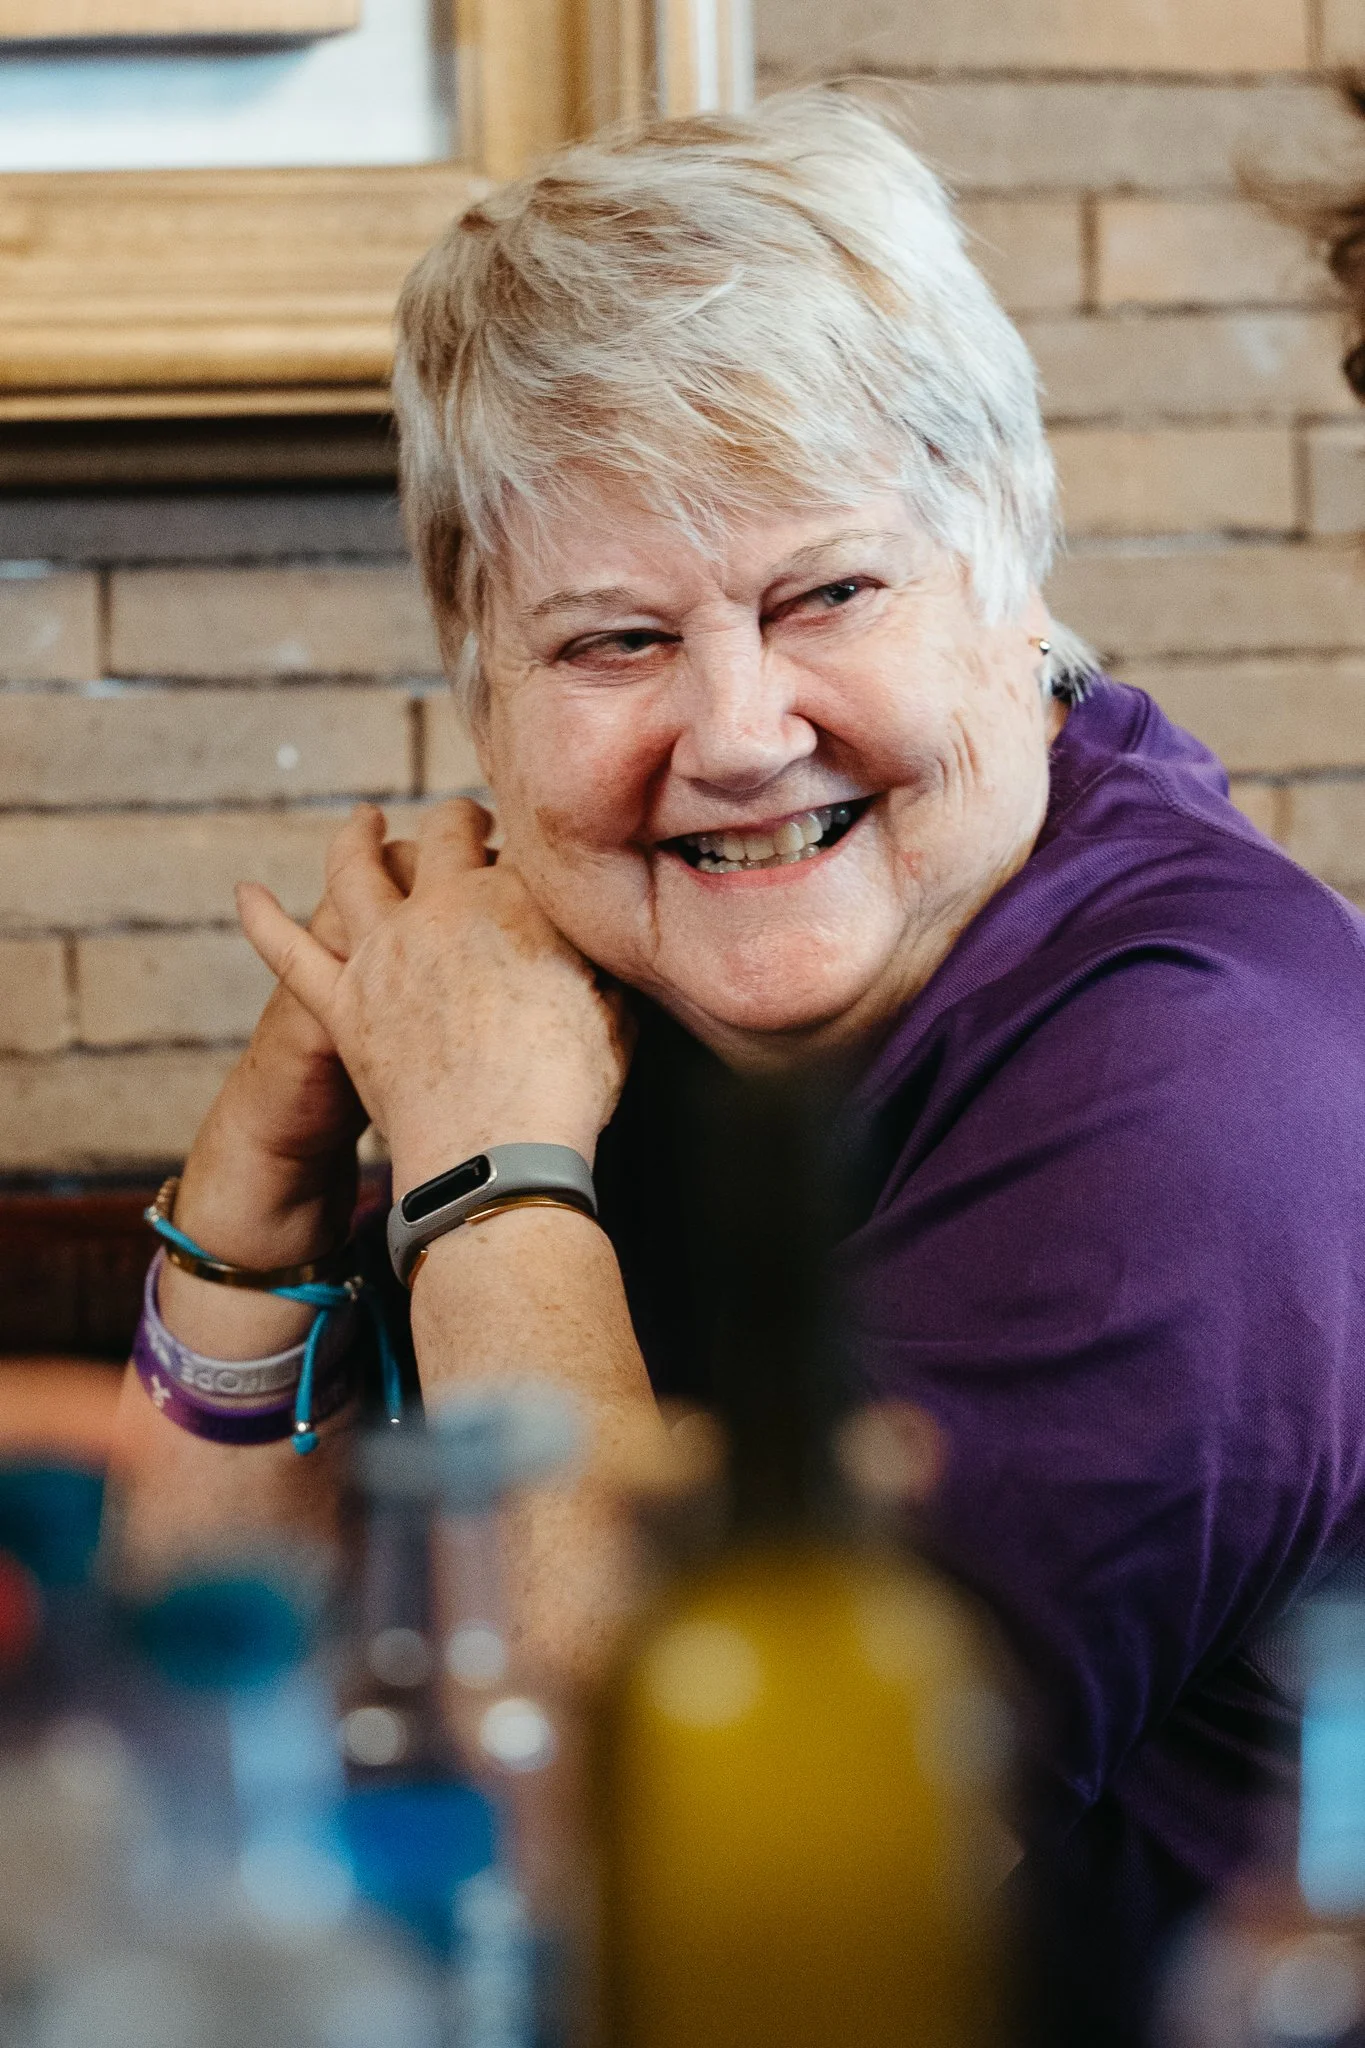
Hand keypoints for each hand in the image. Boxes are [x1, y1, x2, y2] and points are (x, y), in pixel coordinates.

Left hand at [236, 801, 634, 1194]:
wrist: (497, 1154)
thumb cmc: (567, 1090)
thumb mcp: (616, 1008)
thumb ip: (603, 962)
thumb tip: (609, 944)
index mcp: (516, 898)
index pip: (523, 848)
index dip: (532, 853)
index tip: (541, 862)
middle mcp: (442, 906)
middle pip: (443, 833)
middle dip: (458, 821)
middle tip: (468, 826)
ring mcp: (383, 950)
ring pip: (354, 867)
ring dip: (357, 836)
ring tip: (362, 822)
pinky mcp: (340, 1003)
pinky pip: (287, 950)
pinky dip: (262, 919)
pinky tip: (246, 893)